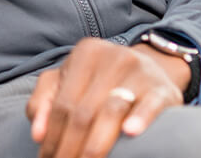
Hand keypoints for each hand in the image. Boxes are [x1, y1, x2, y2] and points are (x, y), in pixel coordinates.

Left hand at [25, 37, 188, 157]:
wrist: (152, 69)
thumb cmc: (102, 80)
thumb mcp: (70, 80)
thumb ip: (45, 101)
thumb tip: (37, 134)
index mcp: (85, 53)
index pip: (62, 103)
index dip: (52, 136)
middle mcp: (113, 58)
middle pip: (83, 112)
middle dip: (70, 147)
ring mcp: (140, 72)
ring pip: (110, 111)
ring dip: (95, 145)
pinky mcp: (163, 89)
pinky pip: (150, 104)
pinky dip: (139, 118)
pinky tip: (130, 133)